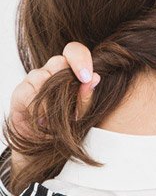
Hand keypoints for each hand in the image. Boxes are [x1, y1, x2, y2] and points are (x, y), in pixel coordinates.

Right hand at [9, 42, 98, 175]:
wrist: (42, 144)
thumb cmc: (65, 124)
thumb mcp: (81, 112)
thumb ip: (86, 95)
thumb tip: (95, 78)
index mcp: (71, 69)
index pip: (74, 50)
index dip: (81, 60)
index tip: (87, 78)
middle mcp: (52, 70)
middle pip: (58, 61)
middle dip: (66, 83)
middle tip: (73, 105)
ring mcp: (34, 78)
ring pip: (43, 76)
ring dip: (53, 100)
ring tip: (57, 118)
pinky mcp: (20, 92)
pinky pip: (30, 94)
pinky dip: (39, 109)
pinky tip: (44, 120)